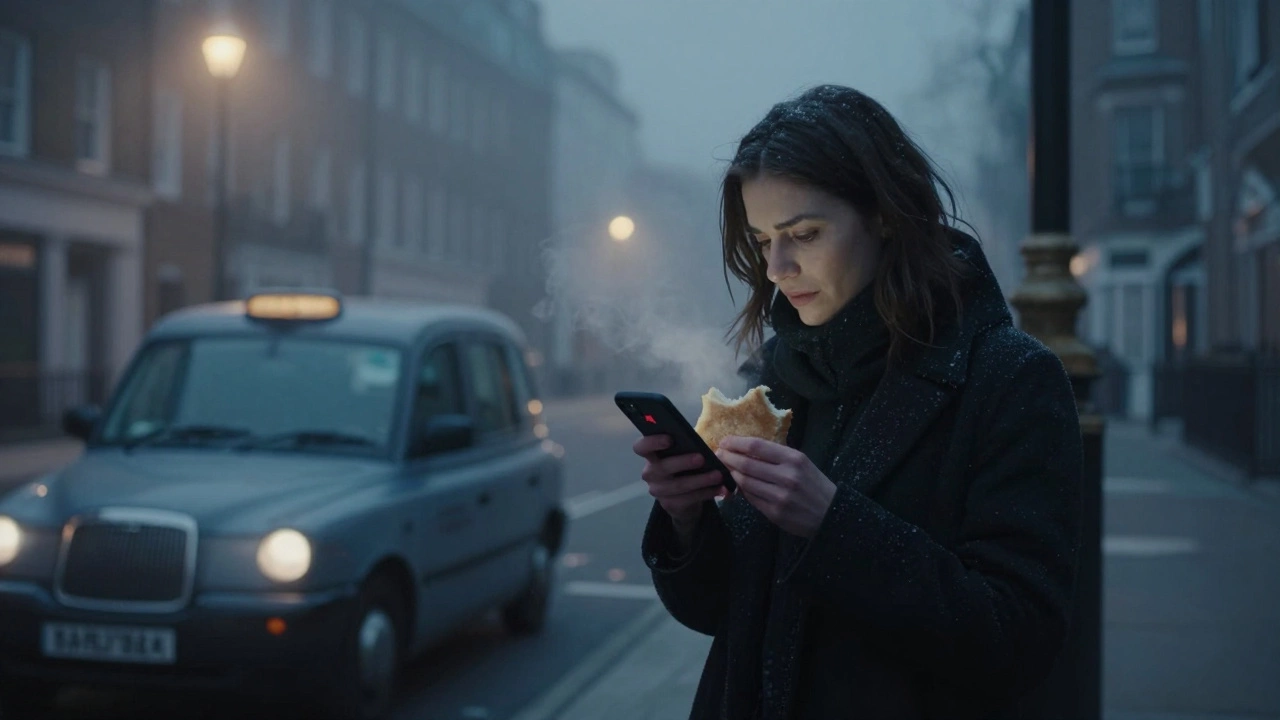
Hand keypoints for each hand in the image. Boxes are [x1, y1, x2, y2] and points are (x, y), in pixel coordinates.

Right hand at [633, 435, 727, 526]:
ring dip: (701, 480)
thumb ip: (683, 448)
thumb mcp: (681, 456)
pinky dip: (707, 493)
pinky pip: (689, 498)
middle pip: (662, 467)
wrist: (682, 499)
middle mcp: (650, 473)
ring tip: (718, 475)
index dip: (652, 442)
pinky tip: (719, 489)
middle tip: (701, 458)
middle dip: (683, 462)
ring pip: (679, 485)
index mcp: (650, 456)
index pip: (641, 447)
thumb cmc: (683, 467)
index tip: (669, 439)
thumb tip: (697, 443)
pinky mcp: (669, 505)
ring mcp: (658, 491)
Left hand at [715, 436, 836, 537]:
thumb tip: (745, 449)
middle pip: (747, 464)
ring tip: (725, 468)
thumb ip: (777, 456)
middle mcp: (787, 476)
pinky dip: (742, 490)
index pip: (756, 447)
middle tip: (718, 454)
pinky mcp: (775, 513)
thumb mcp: (801, 463)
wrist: (831, 514)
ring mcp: (780, 496)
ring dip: (732, 474)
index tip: (724, 441)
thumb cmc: (814, 485)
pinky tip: (738, 485)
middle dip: (728, 458)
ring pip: (745, 482)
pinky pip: (751, 498)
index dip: (736, 443)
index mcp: (794, 459)